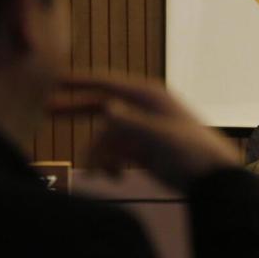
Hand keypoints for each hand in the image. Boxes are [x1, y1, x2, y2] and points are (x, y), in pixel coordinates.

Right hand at [50, 74, 239, 191]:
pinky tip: (115, 178)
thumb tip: (106, 107)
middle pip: (100, 104)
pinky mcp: (140, 149)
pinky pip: (113, 153)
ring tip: (102, 175)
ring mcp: (140, 129)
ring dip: (99, 155)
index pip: (107, 84)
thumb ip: (132, 123)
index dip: (80, 80)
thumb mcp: (161, 137)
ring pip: (104, 137)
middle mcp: (141, 109)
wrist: (212, 179)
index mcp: (148, 97)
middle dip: (75, 108)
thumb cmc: (192, 152)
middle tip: (46, 109)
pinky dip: (110, 164)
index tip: (55, 78)